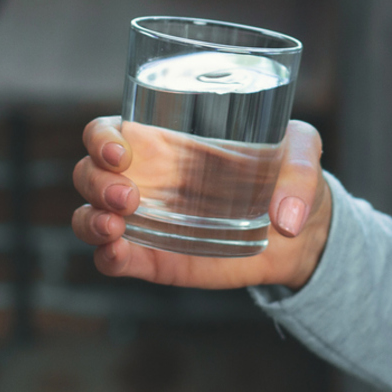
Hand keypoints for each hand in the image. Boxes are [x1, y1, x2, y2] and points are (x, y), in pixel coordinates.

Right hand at [70, 116, 333, 290]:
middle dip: (96, 183)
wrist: (300, 233)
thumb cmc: (289, 174)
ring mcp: (147, 222)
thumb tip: (286, 216)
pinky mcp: (157, 260)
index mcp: (164, 140)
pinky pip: (115, 260)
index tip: (120, 152)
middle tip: (129, 197)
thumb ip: (299, 172)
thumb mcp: (303, 152)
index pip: (107, 131)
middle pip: (88, 174)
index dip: (100, 138)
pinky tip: (118, 253)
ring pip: (89, 216)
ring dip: (90, 220)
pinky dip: (107, 258)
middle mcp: (145, 178)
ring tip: (116, 228)